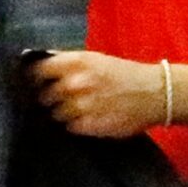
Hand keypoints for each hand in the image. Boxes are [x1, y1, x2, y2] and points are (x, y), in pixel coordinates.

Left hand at [29, 51, 169, 138]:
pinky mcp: (88, 126)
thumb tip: (40, 64)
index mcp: (75, 62)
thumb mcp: (94, 59)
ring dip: (62, 112)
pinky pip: (69, 127)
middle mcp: (74, 83)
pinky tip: (87, 118)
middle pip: (43, 95)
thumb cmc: (123, 74)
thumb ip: (66, 62)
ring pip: (54, 113)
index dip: (33, 77)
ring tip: (78, 108)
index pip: (38, 70)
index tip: (33, 81)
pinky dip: (75, 124)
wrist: (154, 94)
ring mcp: (80, 106)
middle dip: (49, 97)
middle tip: (60, 98)